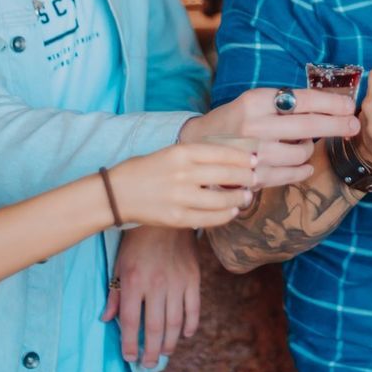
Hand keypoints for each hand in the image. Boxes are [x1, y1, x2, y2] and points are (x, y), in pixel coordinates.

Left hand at [104, 225, 200, 365]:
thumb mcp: (119, 264)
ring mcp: (177, 282)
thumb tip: (107, 319)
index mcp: (134, 282)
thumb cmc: (137, 242)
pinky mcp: (193, 278)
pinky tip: (184, 334)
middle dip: (151, 350)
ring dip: (169, 343)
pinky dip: (190, 324)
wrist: (165, 218)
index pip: (131, 321)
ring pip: (175, 322)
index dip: (129, 343)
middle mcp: (156, 285)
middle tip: (149, 363)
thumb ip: (114, 293)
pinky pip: (194, 308)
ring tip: (164, 353)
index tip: (129, 356)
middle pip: (154, 327)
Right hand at [108, 142, 259, 227]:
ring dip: (239, 199)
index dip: (243, 157)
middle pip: (227, 174)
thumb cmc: (145, 170)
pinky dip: (225, 216)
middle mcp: (183, 173)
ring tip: (246, 197)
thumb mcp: (170, 153)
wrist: (116, 193)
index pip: (222, 152)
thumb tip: (230, 162)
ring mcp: (180, 197)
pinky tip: (231, 212)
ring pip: (222, 199)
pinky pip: (209, 219)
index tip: (255, 160)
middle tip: (255, 178)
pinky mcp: (177, 218)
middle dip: (246, 177)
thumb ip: (197, 156)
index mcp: (181, 152)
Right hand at [183, 88, 361, 188]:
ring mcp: (254, 154)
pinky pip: (292, 175)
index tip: (349, 105)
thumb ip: (286, 102)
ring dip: (309, 150)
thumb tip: (330, 104)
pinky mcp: (253, 176)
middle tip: (353, 125)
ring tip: (303, 145)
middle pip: (308, 127)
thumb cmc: (235, 119)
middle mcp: (255, 126)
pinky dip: (303, 170)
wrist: (198, 144)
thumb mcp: (255, 101)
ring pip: (302, 154)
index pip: (304, 100)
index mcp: (256, 101)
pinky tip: (304, 165)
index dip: (332, 102)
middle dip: (337, 125)